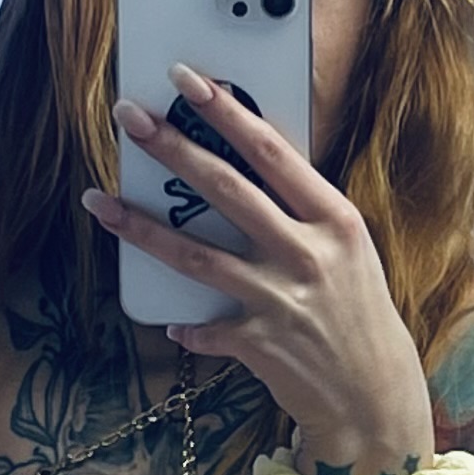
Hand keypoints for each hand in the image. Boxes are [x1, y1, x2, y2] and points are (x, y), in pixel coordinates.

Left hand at [87, 70, 435, 474]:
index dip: (225, 111)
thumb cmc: (358, 314)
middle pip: (226, 189)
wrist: (375, 395)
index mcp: (335, 220)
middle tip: (128, 116)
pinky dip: (185, 324)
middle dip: (172, 148)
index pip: (273, 151)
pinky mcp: (259, 343)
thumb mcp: (347, 252)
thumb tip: (242, 171)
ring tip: (98, 200)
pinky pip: (205, 327)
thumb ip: (301, 213)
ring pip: (196, 254)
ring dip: (140, 227)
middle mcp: (309, 253)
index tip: (187, 79)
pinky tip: (169, 321)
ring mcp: (281, 299)